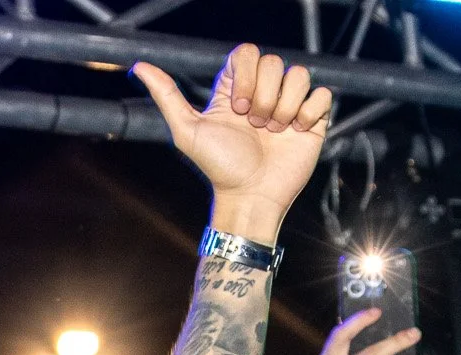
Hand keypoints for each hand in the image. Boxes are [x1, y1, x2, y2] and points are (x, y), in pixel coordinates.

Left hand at [132, 46, 333, 241]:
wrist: (250, 197)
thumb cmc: (218, 168)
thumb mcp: (187, 130)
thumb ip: (166, 95)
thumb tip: (138, 66)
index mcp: (236, 89)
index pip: (248, 52)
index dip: (246, 74)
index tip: (237, 107)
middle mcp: (263, 92)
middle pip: (274, 62)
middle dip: (263, 96)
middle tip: (255, 126)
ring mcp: (288, 105)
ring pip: (299, 74)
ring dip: (285, 106)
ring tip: (274, 132)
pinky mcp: (311, 120)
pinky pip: (322, 95)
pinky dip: (309, 113)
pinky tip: (296, 132)